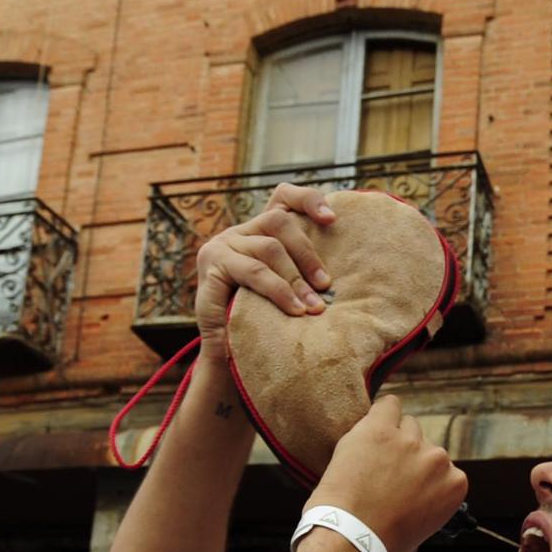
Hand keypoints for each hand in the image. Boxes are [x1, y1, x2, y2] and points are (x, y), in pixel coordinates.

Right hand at [193, 183, 336, 362]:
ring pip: (268, 248)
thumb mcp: (285, 290)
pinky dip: (277, 291)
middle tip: (326, 287)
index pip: (282, 198)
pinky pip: (253, 272)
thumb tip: (340, 276)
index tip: (332, 219)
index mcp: (258, 232)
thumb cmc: (262, 319)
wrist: (227, 354)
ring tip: (312, 307)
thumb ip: (303, 273)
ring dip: (295, 279)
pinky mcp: (211, 267)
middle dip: (307, 254)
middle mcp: (238, 233)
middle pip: (278, 222)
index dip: (307, 200)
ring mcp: (221, 247)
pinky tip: (293, 310)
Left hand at [308, 395, 468, 551]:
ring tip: (369, 458)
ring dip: (392, 438)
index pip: (443, 468)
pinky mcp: (381, 430)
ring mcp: (410, 442)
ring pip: (406, 425)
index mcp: (454, 485)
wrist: (350, 535)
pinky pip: (388, 405)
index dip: (422, 477)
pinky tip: (372, 423)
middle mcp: (438, 459)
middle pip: (425, 445)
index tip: (405, 485)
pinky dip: (382, 412)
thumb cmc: (380, 544)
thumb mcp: (417, 540)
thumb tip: (416, 516)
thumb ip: (425, 517)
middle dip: (407, 458)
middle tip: (382, 475)